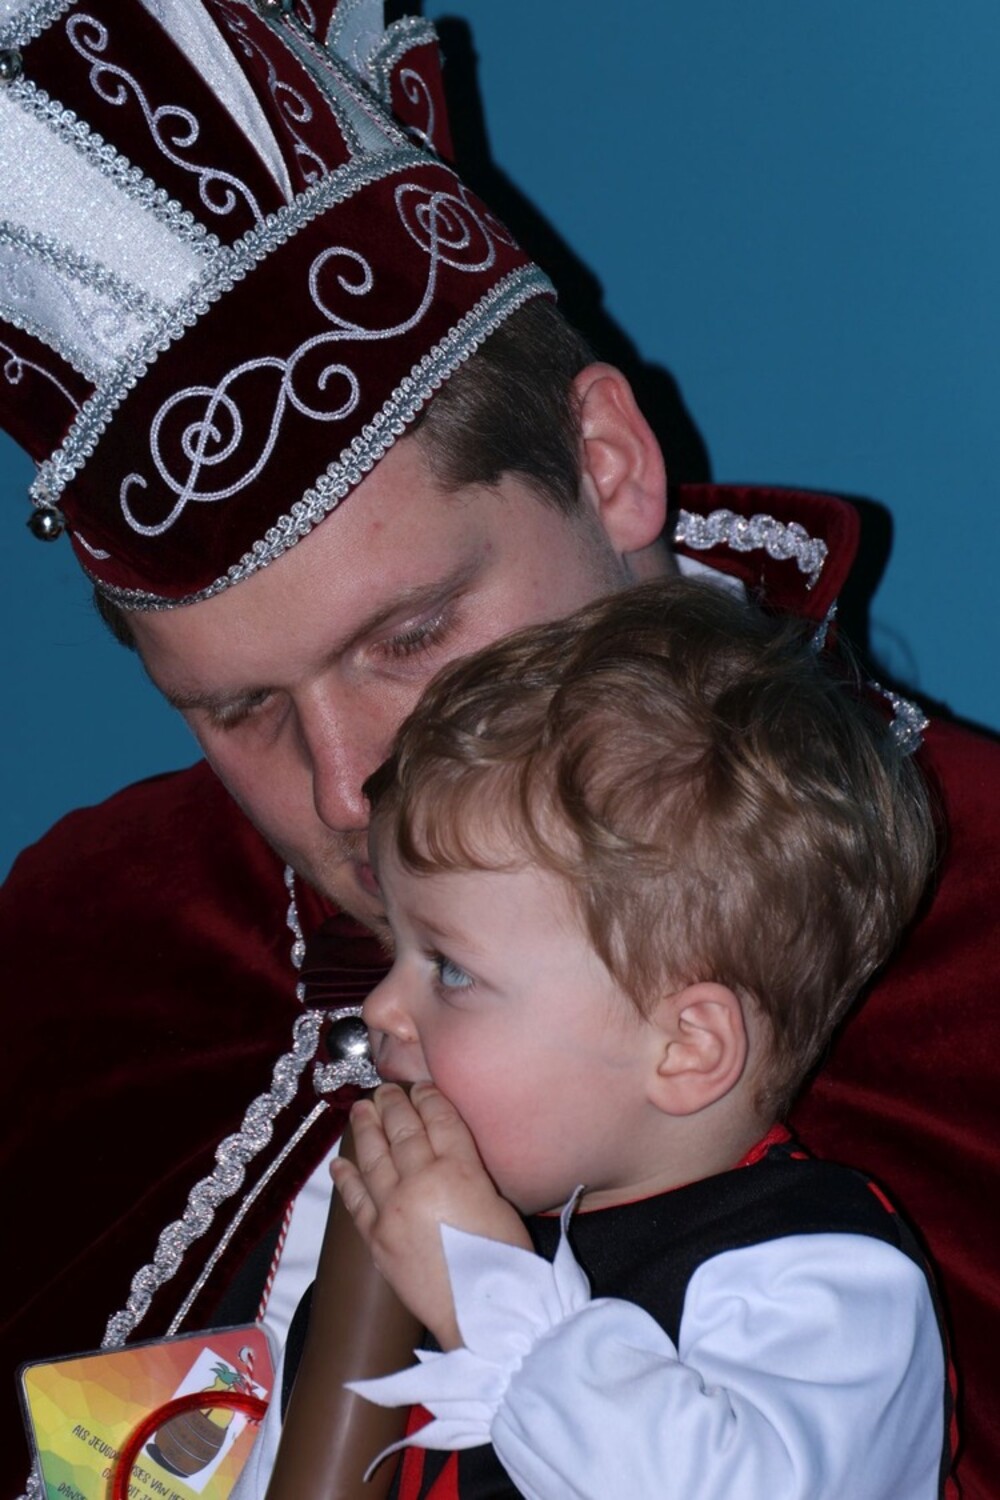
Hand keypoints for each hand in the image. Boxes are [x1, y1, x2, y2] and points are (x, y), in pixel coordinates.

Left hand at [331, 1083, 530, 1348]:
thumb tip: (447, 1156)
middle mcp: (420, 1182)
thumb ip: (470, 1174)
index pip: (439, 1120)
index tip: (421, 1085)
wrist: (481, 1318)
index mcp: (459, 1170)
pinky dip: (347, 1178)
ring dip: (366, 1129)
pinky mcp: (377, 1238)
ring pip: (374, 1157)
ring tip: (361, 1110)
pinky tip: (340, 1162)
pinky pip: (356, 1201)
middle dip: (394, 1104)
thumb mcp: (500, 1203)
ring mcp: (393, 1210)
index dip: (429, 1098)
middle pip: (403, 1131)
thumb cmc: (506, 1264)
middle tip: (385, 1089)